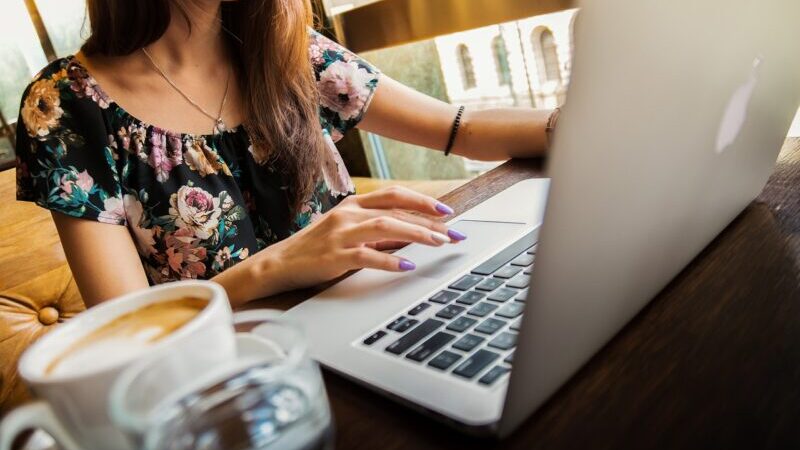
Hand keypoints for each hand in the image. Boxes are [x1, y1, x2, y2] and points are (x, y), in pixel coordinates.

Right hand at [249, 186, 466, 295]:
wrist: (279, 263)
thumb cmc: (316, 248)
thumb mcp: (346, 231)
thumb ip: (375, 229)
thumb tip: (411, 233)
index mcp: (353, 205)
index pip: (394, 195)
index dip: (422, 201)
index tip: (447, 211)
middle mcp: (348, 214)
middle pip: (396, 210)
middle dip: (429, 222)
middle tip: (454, 234)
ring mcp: (341, 234)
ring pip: (386, 227)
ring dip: (416, 234)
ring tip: (439, 244)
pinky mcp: (334, 257)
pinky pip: (367, 256)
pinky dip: (390, 260)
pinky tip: (407, 265)